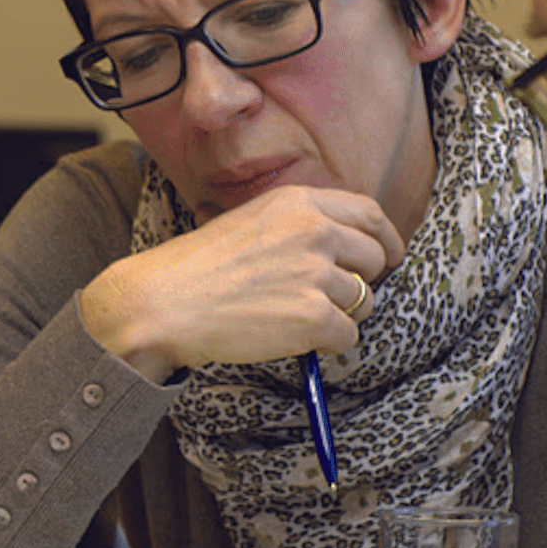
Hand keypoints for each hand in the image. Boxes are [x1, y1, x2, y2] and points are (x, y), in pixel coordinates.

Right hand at [79, 184, 401, 382]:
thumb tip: (342, 248)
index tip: (386, 256)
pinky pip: (346, 336)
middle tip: (331, 298)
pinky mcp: (314, 317)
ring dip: (339, 316)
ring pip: (363, 302)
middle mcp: (314, 232)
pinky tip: (289, 338)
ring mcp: (316, 275)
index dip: (384, 239)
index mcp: (298, 203)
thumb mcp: (250, 222)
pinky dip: (325, 344)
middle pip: (374, 259)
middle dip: (362, 282)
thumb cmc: (195, 268)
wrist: (161, 303)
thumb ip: (297, 225)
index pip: (369, 214)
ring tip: (294, 318)